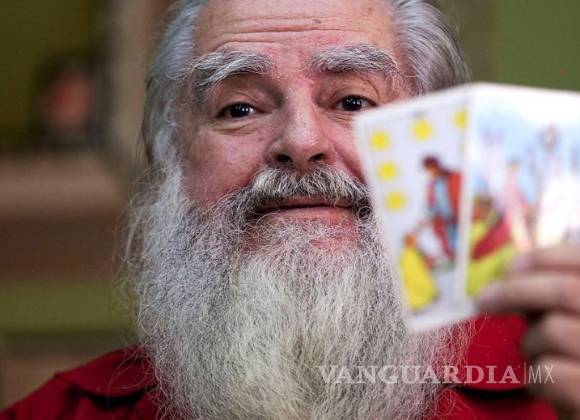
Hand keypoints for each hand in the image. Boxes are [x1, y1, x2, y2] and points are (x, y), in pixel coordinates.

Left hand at [478, 245, 579, 419]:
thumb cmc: (573, 362)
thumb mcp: (567, 320)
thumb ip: (549, 297)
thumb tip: (510, 274)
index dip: (544, 258)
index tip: (510, 268)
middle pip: (567, 290)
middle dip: (514, 291)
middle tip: (482, 301)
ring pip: (554, 331)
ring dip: (529, 344)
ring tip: (535, 358)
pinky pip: (552, 373)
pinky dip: (536, 378)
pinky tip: (543, 385)